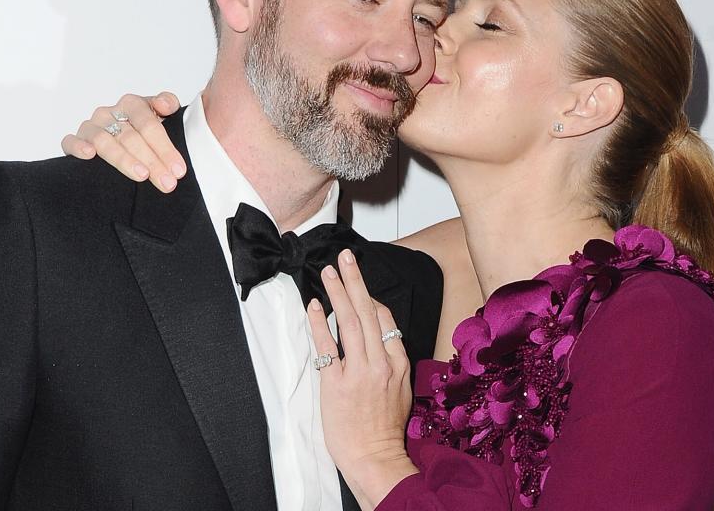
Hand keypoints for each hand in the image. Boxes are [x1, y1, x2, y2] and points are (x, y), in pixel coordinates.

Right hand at [61, 92, 185, 192]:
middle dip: (152, 161)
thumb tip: (166, 105)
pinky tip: (88, 155)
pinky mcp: (75, 140)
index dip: (165, 147)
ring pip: (104, 141)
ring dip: (124, 159)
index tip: (178, 170)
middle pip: (131, 137)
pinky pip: (70, 141)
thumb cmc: (146, 129)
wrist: (126, 137)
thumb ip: (167, 103)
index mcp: (132, 104)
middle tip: (167, 182)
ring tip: (142, 175)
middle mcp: (110, 113)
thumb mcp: (163, 114)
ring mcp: (91, 126)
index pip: (149, 124)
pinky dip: (77, 146)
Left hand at [308, 250, 418, 510]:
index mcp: (398, 363)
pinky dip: (318, 323)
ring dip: (337, 292)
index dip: (371, 298)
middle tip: (346, 256)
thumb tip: (379, 338)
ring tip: (328, 271)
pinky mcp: (336, 383)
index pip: (386, 319)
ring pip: (348, 321)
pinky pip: (326, 345)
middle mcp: (380, 362)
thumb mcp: (401, 389)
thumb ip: (391, 361)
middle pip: (367, 310)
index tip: (360, 288)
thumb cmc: (386, 428)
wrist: (375, 457)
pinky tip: (313, 305)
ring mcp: (358, 371)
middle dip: (355, 280)